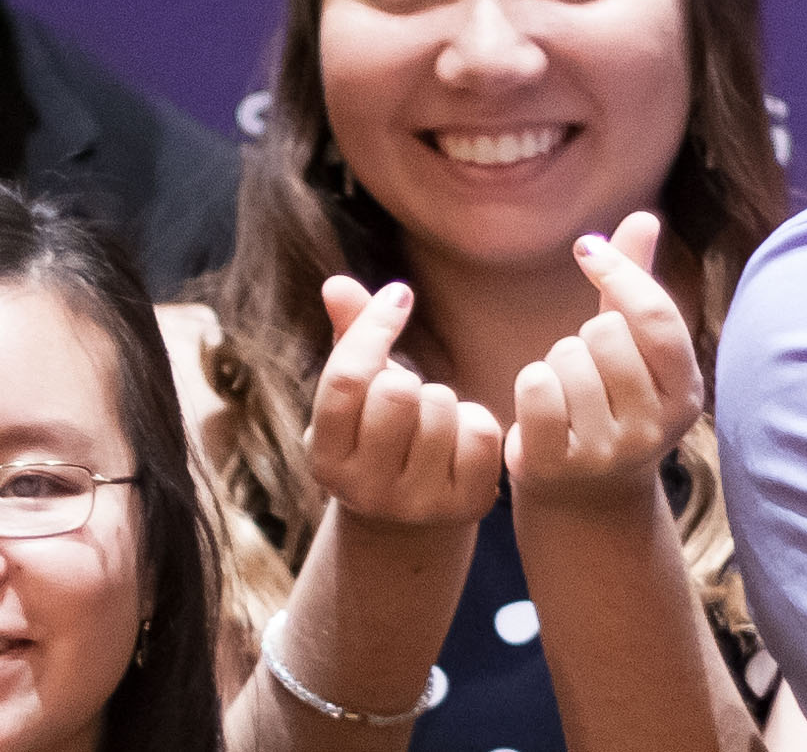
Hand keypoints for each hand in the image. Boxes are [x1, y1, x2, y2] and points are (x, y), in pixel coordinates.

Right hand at [300, 278, 503, 528]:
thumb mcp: (357, 396)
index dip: (374, 327)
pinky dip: (477, 420)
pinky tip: (461, 438)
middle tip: (409, 394)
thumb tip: (336, 283)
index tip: (399, 296)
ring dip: (443, 399)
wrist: (410, 522)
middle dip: (409, 377)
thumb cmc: (378, 437)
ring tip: (433, 421)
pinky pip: (481, 432)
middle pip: (397, 391)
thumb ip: (348, 338)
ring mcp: (414, 503)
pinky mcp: (464, 506)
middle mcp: (363, 488)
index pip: (346, 379)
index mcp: (324, 456)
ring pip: (442, 407)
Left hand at [508, 212, 703, 510]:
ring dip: (554, 364)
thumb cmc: (608, 403)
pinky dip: (528, 385)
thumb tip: (644, 216)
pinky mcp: (557, 464)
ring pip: (564, 358)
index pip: (653, 314)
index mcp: (684, 391)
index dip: (618, 272)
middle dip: (582, 337)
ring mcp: (608, 450)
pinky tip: (539, 409)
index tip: (585, 250)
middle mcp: (655, 426)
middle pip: (602, 333)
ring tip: (566, 396)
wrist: (582, 494)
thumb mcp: (632, 349)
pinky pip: (535, 388)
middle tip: (585, 370)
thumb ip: (637, 283)